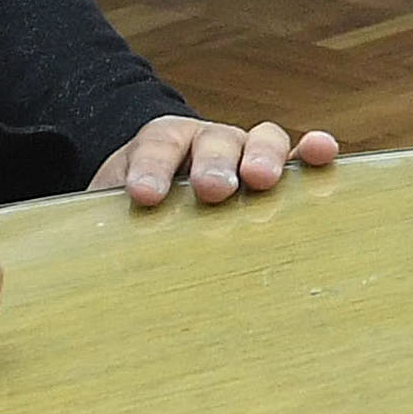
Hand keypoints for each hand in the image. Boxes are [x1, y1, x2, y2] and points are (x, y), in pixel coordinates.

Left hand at [110, 114, 337, 208]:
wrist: (162, 202)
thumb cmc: (139, 215)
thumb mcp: (115, 216)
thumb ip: (110, 230)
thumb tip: (91, 273)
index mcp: (160, 146)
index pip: (156, 146)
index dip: (152, 168)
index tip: (145, 195)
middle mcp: (207, 144)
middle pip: (213, 141)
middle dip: (213, 163)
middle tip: (212, 190)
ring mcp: (246, 153)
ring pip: (260, 140)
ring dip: (262, 156)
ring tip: (261, 181)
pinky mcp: (278, 171)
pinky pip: (299, 157)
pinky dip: (311, 152)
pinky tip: (321, 152)